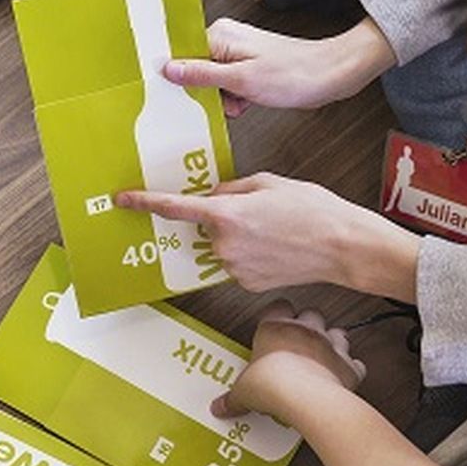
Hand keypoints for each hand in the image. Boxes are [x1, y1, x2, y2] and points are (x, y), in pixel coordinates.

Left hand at [117, 172, 418, 298]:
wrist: (344, 247)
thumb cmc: (312, 210)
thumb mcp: (269, 183)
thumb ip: (232, 188)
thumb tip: (213, 195)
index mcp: (225, 213)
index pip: (173, 207)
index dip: (144, 202)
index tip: (122, 199)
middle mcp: (223, 244)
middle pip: (206, 226)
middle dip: (224, 217)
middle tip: (260, 213)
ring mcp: (233, 267)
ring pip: (222, 245)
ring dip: (238, 236)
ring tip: (275, 230)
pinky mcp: (246, 283)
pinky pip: (236, 263)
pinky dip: (249, 254)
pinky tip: (277, 248)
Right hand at [163, 17, 395, 116]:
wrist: (332, 75)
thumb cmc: (295, 75)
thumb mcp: (240, 80)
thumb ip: (200, 75)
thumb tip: (168, 69)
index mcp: (219, 35)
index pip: (180, 55)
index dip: (178, 78)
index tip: (178, 94)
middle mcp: (226, 39)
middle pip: (193, 69)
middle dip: (204, 92)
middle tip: (222, 100)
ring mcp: (237, 53)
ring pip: (210, 81)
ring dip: (221, 98)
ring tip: (240, 102)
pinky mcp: (247, 66)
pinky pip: (226, 85)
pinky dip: (233, 98)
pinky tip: (246, 103)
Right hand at [218, 302, 366, 424]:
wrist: (305, 397)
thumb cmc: (273, 384)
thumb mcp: (243, 392)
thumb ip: (232, 398)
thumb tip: (220, 407)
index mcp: (276, 328)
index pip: (278, 306)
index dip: (277, 312)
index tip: (272, 323)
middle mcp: (306, 330)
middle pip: (311, 313)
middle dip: (308, 324)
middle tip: (298, 340)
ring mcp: (330, 345)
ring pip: (338, 332)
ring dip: (332, 341)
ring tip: (323, 355)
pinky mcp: (348, 365)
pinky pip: (355, 363)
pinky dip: (351, 369)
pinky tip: (343, 377)